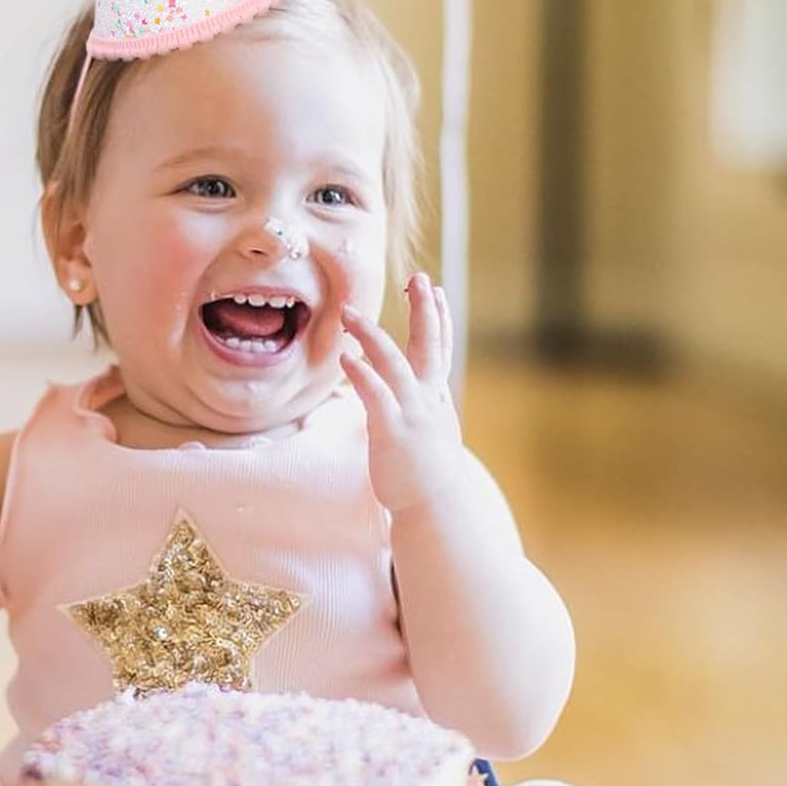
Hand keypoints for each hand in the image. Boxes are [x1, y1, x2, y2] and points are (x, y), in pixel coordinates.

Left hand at [339, 273, 465, 515]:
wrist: (436, 507)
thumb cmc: (427, 475)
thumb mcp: (428, 434)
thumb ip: (419, 411)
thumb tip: (409, 400)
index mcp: (436, 398)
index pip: (440, 349)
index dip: (438, 318)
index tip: (435, 290)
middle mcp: (428, 399)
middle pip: (428, 345)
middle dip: (424, 310)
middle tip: (419, 278)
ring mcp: (412, 414)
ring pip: (394, 364)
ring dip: (372, 335)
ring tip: (349, 313)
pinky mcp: (393, 431)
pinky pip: (376, 396)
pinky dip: (362, 374)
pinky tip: (346, 358)